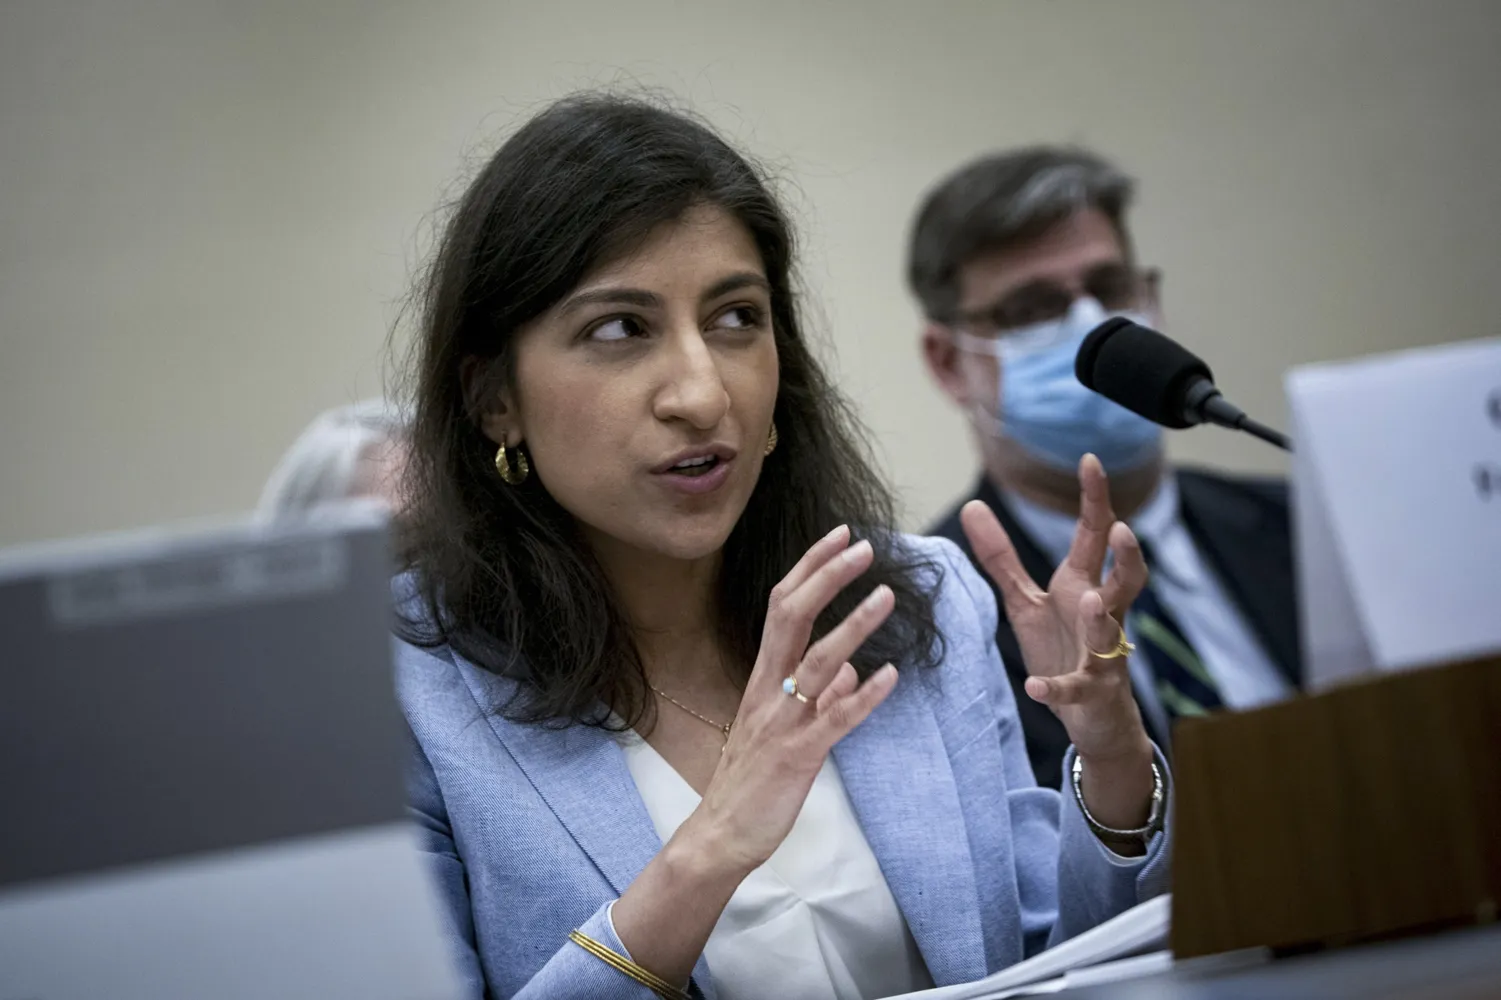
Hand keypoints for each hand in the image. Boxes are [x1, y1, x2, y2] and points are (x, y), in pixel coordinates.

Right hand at [680, 525, 899, 874]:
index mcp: (763, 676)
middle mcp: (768, 689)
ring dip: (853, 625)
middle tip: (864, 547)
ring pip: (816, 661)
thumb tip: (851, 669)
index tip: (841, 535)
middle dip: (827, 577)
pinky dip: (864, 696)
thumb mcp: (782, 727)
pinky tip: (892, 676)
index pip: (782, 604)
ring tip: (887, 596)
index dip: (811, 566)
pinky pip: (835, 720)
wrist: (721, 833)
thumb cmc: (752, 779)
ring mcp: (782, 720)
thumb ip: (818, 695)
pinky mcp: (798, 755)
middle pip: (792, 616)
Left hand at [960, 454, 1151, 768]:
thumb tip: (971, 506)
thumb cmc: (1062, 649)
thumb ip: (1000, 558)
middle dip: (1127, 556)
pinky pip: (1076, 689)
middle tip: (1122, 528)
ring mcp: (1102, 657)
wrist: (1092, 717)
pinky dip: (1057, 687)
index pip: (1094, 537)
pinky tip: (1035, 687)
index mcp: (1083, 586)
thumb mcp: (1025, 601)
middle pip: (1126, 581)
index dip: (1095, 499)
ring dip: (1102, 618)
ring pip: (1111, 634)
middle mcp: (1101, 616)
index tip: (1089, 460)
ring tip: (1091, 599)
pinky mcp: (1091, 694)